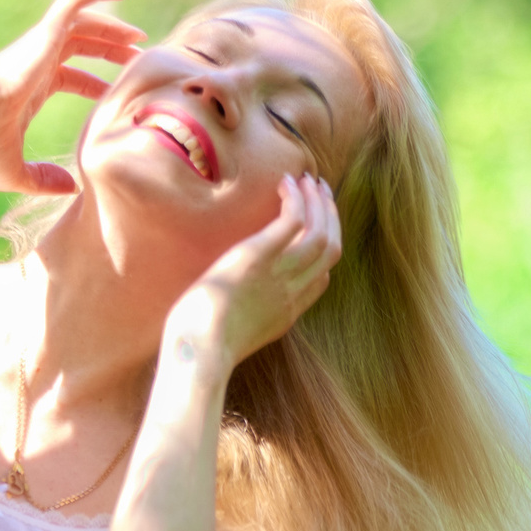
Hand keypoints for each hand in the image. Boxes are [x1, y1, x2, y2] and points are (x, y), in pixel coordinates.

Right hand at [0, 0, 144, 195]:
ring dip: (113, 24)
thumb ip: (42, 181)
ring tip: (139, 35)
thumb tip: (71, 188)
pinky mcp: (47, 29)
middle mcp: (38, 59)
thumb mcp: (13, 172)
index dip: (97, 83)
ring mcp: (42, 41)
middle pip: (82, 45)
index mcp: (32, 86)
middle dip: (111, 50)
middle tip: (140, 56)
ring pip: (85, 21)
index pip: (71, 76)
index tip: (120, 92)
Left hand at [175, 173, 343, 365]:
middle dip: (330, 217)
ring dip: (317, 201)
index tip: (315, 228)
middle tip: (321, 192)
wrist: (200, 350)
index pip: (322, 278)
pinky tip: (285, 183)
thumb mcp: (231, 335)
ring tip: (308, 179)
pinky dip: (295, 198)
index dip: (324, 251)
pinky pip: (293, 219)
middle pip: (330, 249)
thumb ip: (240, 317)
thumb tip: (223, 306)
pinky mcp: (260, 255)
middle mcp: (292, 292)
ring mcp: (280, 274)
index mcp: (287, 313)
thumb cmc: (201, 346)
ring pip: (319, 231)